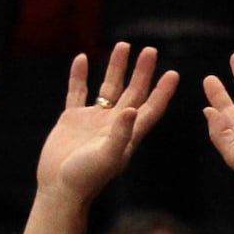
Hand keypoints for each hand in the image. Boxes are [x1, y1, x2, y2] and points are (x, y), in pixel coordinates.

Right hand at [36, 42, 177, 204]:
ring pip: (108, 88)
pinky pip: (77, 92)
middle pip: (133, 92)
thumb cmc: (87, 178)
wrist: (60, 187)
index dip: (162, 92)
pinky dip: (79, 76)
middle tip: (151, 50)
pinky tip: (82, 58)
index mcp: (129, 134)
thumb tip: (130, 109)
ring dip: (116, 68)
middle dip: (142, 72)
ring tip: (123, 46)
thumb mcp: (108, 156)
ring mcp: (93, 120)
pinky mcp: (72, 119)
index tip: (173, 73)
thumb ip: (120, 134)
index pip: (151, 108)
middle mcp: (115, 124)